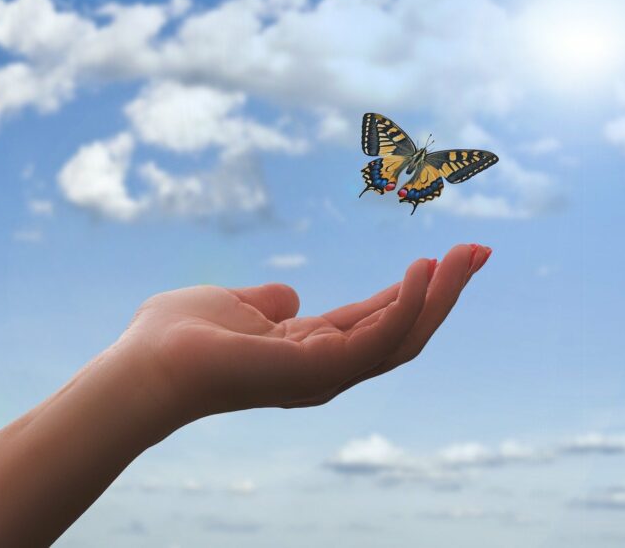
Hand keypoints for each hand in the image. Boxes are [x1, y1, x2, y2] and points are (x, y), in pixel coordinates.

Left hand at [117, 243, 491, 440]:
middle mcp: (329, 368)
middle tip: (480, 249)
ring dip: (442, 295)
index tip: (450, 253)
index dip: (417, 289)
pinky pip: (381, 339)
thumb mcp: (236, 304)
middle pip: (406, 330)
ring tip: (467, 252)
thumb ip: (269, 302)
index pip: (381, 319)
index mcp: (313, 350)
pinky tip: (423, 269)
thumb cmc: (177, 337)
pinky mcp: (319, 372)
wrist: (144, 366)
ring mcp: (327, 375)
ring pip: (406, 336)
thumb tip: (290, 296)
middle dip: (446, 291)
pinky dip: (408, 306)